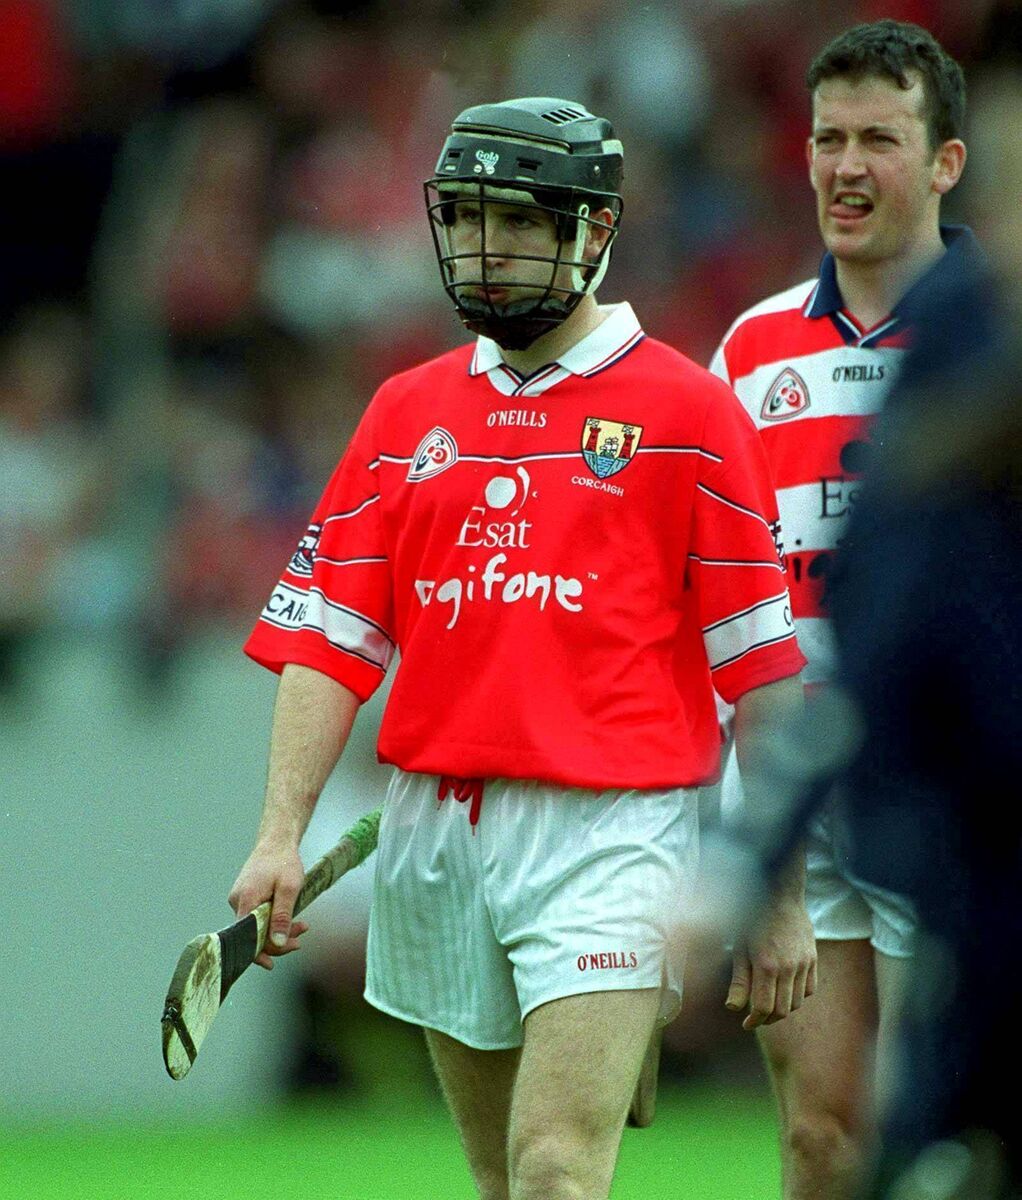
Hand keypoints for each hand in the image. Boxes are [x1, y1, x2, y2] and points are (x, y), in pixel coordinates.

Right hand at [228, 843, 308, 969]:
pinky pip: (257, 916)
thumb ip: (282, 916)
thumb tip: (276, 943)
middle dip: (277, 941)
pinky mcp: (246, 898)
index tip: (272, 964)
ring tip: (302, 927)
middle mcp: (237, 902)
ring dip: (278, 930)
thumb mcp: (289, 888)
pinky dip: (273, 920)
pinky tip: (290, 919)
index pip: (247, 937)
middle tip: (300, 941)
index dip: (259, 953)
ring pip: (257, 925)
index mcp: (246, 900)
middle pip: (253, 933)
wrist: (277, 842)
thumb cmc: (284, 862)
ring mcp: (240, 900)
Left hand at [725, 894, 815, 1029]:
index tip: (746, 1024)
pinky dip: (798, 996)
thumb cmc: (752, 918)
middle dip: (768, 1019)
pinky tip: (785, 991)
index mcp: (766, 965)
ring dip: (782, 1009)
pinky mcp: (813, 958)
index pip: (764, 1008)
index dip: (754, 1021)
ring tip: (768, 1005)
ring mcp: (804, 963)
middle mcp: (789, 968)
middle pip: (782, 1010)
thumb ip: (739, 980)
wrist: (778, 894)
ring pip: (797, 1002)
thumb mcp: (739, 948)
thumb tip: (734, 1008)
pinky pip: (810, 989)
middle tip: (756, 1018)